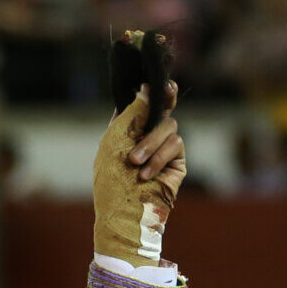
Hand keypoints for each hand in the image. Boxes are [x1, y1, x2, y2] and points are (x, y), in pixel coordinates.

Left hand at [93, 80, 187, 266]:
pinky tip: (145, 173)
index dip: (151, 87)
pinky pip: (176, 145)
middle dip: (164, 98)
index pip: (142, 102)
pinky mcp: (177, 162)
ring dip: (151, 143)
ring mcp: (163, 148)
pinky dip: (159, 157)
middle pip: (163, 106)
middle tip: (167, 91)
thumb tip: (147, 88)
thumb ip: (131, 115)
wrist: (122, 213)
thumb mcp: (114, 143)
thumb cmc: (109, 181)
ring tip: (135, 163)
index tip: (155, 74)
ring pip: (169, 126)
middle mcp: (146, 135)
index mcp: (127, 128)